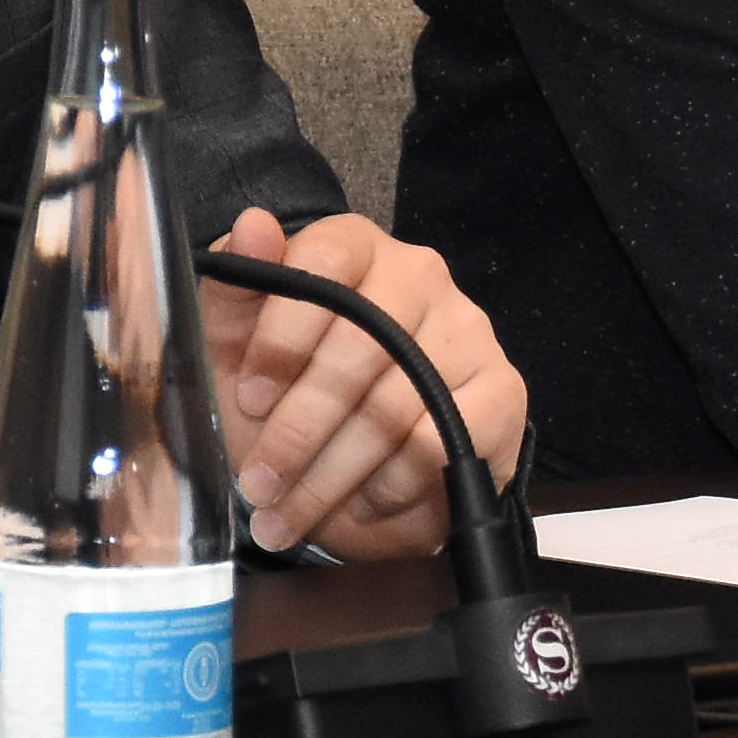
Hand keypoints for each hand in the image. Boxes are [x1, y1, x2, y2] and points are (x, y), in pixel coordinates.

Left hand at [211, 208, 529, 556]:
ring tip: (290, 513)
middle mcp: (420, 275)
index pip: (324, 265)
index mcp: (356, 245)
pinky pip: (441, 442)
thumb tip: (252, 225)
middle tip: (259, 483)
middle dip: (298, 430)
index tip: (248, 400)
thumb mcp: (236, 339)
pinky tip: (361, 499)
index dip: (282, 336)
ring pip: (393, 406)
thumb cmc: (286, 390)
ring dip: (331, 473)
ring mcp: (468, 331)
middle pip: (358, 347)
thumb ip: (235, 285)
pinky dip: (391, 483)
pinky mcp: (503, 391)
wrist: (350, 463)